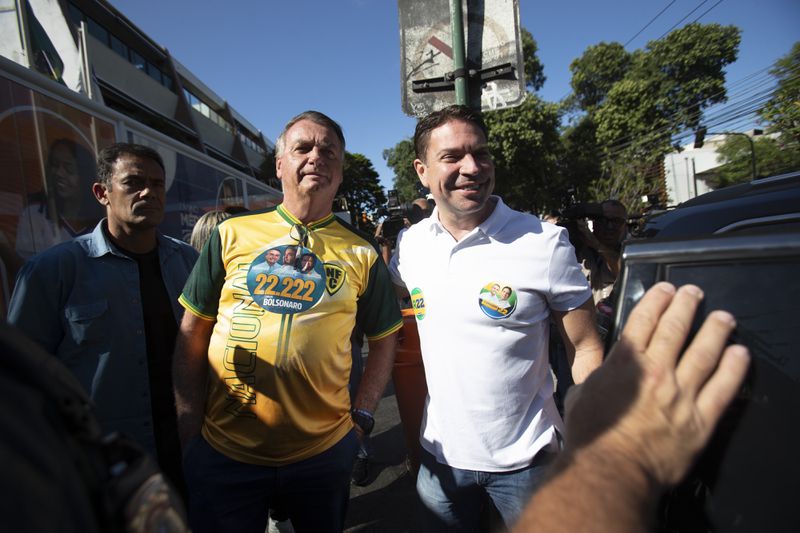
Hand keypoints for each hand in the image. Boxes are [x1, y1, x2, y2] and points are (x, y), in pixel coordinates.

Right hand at [563, 282, 749, 486]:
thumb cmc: (591, 435)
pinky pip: (724, 388)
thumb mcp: (580, 394)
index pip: (644, 320)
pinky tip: (740, 353)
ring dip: (715, 330)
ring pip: (704, 352)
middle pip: (676, 328)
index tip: (666, 289)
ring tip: (723, 317)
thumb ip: (594, 376)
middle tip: (694, 293)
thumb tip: (597, 371)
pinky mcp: (701, 420)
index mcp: (625, 363)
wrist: (611, 470)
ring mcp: (681, 394)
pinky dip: (734, 368)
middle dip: (686, 305)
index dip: (657, 300)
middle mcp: (656, 372)